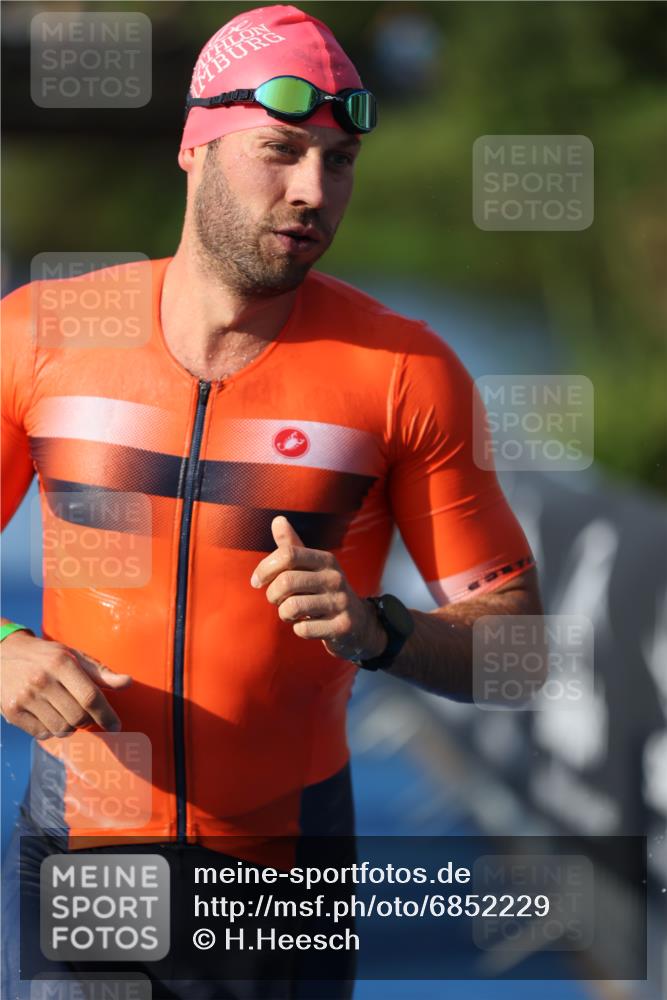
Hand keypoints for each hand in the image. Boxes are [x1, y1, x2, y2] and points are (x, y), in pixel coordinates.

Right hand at [0, 630, 131, 738]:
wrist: (2, 655)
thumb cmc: (46, 656)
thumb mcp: (73, 656)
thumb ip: (100, 672)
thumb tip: (128, 682)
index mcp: (61, 663)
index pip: (90, 696)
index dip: (106, 715)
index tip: (116, 726)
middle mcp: (42, 680)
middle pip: (78, 717)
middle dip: (86, 719)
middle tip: (83, 712)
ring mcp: (25, 697)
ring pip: (61, 729)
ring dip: (69, 726)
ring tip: (64, 711)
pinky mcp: (12, 711)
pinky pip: (43, 734)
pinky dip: (51, 730)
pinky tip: (48, 714)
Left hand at [250, 516, 387, 661]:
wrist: (358, 622)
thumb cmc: (324, 590)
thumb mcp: (312, 566)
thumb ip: (292, 546)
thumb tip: (277, 519)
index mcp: (325, 559)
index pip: (287, 554)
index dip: (264, 568)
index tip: (256, 581)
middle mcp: (335, 577)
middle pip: (286, 582)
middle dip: (272, 595)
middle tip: (276, 600)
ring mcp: (340, 602)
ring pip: (291, 607)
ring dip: (284, 614)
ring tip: (291, 613)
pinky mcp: (342, 625)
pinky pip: (303, 629)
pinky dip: (298, 629)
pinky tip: (308, 625)